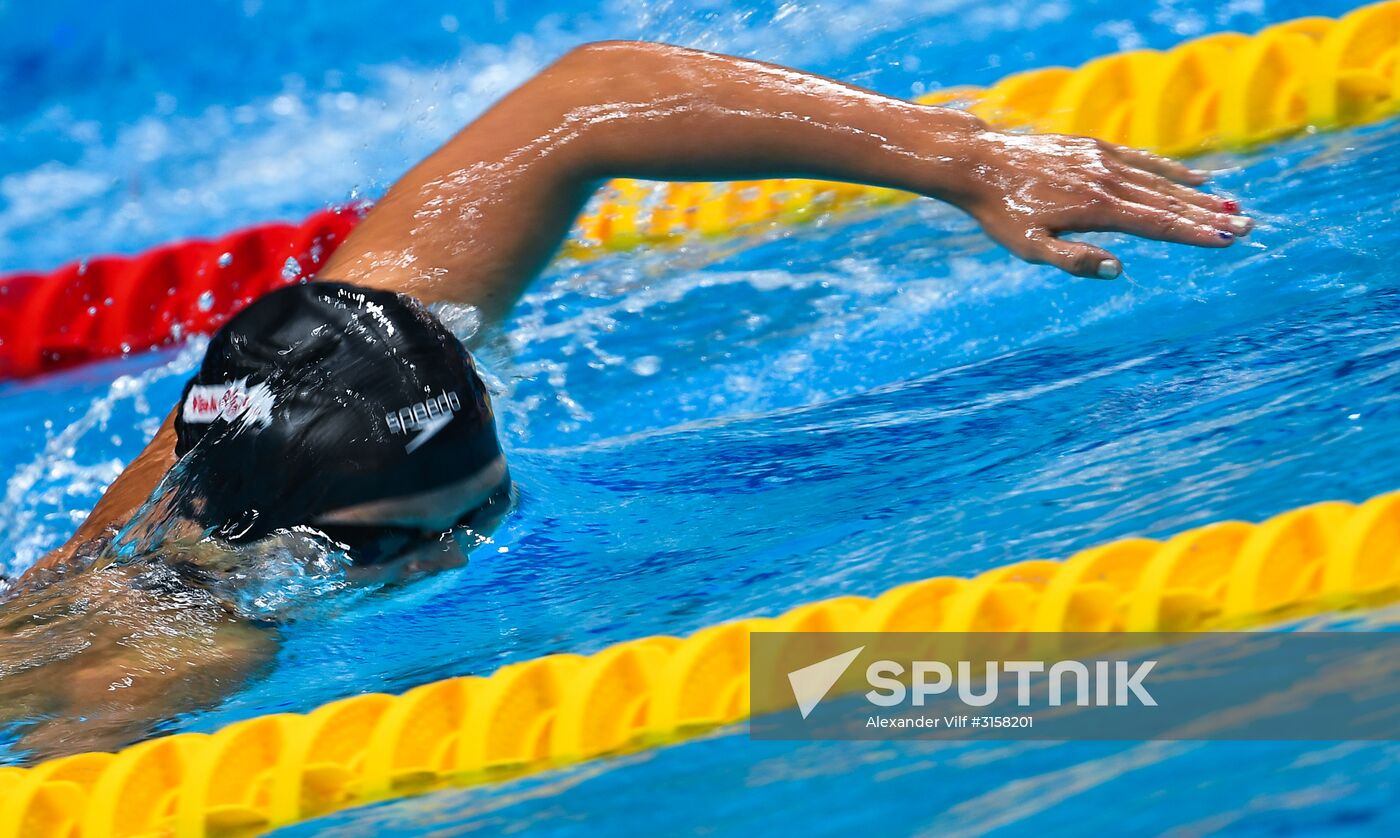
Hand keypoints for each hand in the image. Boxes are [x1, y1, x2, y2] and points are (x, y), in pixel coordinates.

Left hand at [947, 130, 1251, 278]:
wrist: (980, 163)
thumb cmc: (1002, 212)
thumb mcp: (1029, 246)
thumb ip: (1072, 259)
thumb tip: (1117, 269)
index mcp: (1096, 207)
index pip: (1157, 223)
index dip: (1194, 233)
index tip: (1228, 240)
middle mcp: (1107, 179)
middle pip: (1168, 201)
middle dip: (1210, 216)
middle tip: (1249, 227)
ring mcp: (1103, 159)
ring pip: (1160, 179)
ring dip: (1199, 194)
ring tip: (1233, 206)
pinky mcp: (1095, 147)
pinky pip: (1143, 160)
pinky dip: (1172, 170)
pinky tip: (1195, 178)